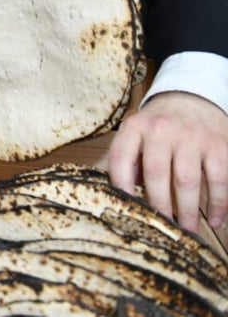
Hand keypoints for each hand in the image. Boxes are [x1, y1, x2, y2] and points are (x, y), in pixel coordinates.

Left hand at [109, 91, 227, 231]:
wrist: (192, 99)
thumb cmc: (159, 126)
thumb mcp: (135, 134)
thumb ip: (125, 159)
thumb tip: (112, 192)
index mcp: (135, 127)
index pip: (120, 158)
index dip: (120, 186)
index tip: (127, 210)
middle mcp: (161, 129)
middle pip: (155, 173)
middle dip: (158, 206)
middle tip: (162, 227)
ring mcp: (191, 136)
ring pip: (187, 180)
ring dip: (188, 211)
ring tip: (187, 231)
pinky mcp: (218, 145)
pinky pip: (219, 179)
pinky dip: (218, 204)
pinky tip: (214, 220)